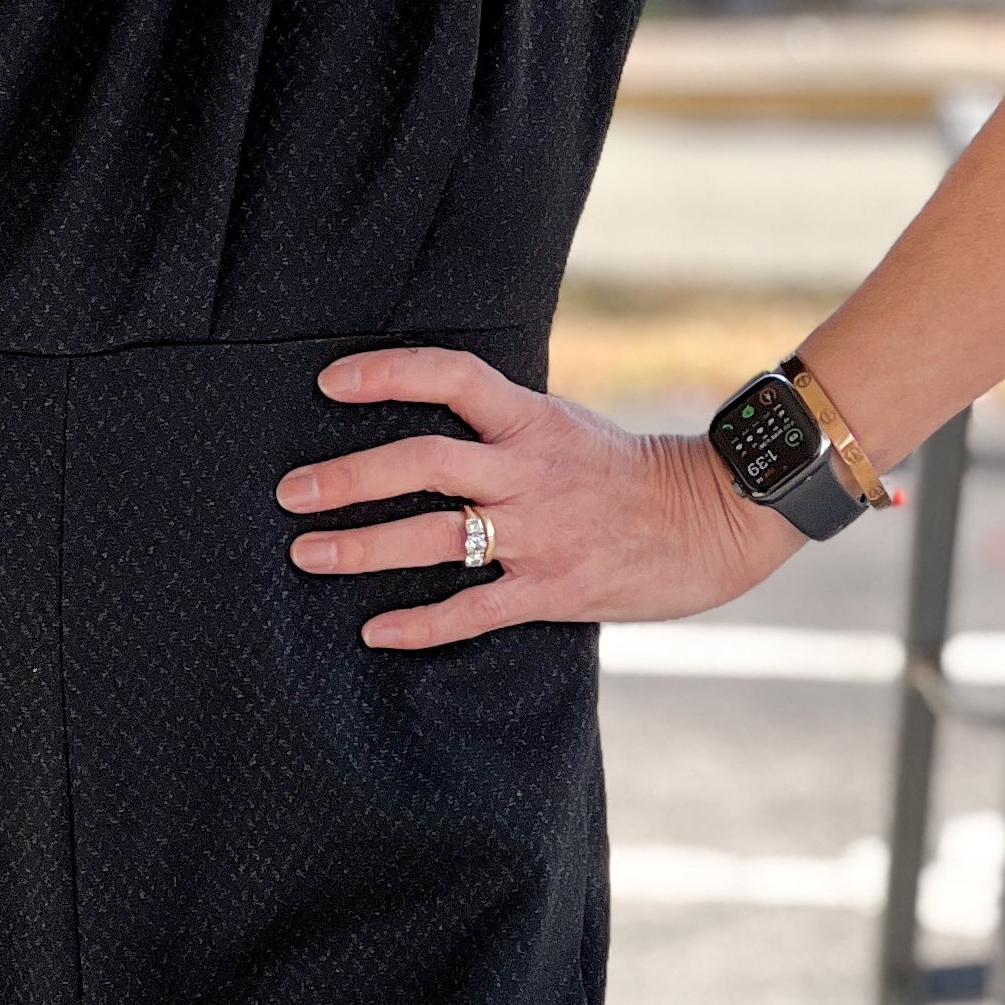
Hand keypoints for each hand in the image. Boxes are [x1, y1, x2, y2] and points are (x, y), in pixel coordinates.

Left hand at [278, 346, 804, 652]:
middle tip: (291, 492)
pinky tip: (375, 631)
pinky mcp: (552, 588)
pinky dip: (419, 623)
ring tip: (308, 553)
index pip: (450, 377)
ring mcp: (538, 532)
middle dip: (348, 477)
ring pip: (434, 535)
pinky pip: (472, 608)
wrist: (713, 519)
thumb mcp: (568, 425)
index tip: (329, 382)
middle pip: (422, 461)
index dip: (387, 374)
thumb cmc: (633, 471)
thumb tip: (440, 416)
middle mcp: (527, 471)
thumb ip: (506, 425)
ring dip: (362, 545)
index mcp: (532, 420)